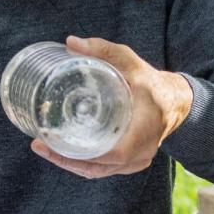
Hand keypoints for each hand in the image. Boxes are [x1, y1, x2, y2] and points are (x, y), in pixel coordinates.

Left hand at [30, 35, 192, 178]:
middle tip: (38, 144)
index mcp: (142, 131)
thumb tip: (71, 42)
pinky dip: (82, 164)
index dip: (80, 154)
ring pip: (98, 171)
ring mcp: (136, 161)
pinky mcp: (130, 161)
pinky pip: (103, 169)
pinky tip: (61, 152)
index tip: (52, 141)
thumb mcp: (130, 61)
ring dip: (70, 164)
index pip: (111, 153)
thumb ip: (102, 50)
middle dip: (64, 160)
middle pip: (97, 167)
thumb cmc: (151, 82)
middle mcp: (139, 153)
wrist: (175, 100)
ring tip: (43, 148)